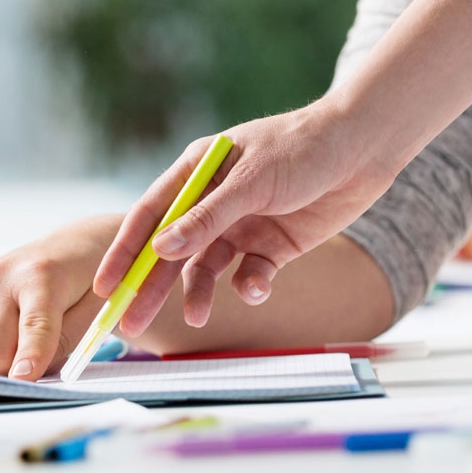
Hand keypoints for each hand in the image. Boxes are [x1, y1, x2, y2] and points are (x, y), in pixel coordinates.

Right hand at [0, 215, 123, 379]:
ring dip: (0, 364)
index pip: (34, 325)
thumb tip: (24, 375)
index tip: (25, 379)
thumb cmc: (82, 287)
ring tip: (21, 339)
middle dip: (16, 372)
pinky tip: (1, 337)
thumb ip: (63, 343)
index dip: (31, 356)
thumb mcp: (91, 313)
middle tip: (37, 360)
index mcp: (40, 276)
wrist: (64, 252)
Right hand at [96, 104, 400, 334]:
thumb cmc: (303, 148)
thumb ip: (206, 219)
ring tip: (196, 318)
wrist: (365, 149)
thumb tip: (159, 250)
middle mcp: (214, 201)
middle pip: (172, 251)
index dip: (125, 253)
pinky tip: (256, 287)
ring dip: (198, 293)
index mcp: (197, 172)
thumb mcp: (251, 181)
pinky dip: (249, 286)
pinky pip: (249, 275)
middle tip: (131, 323)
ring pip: (207, 269)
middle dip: (152, 287)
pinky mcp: (272, 247)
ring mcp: (242, 225)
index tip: (106, 287)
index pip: (150, 216)